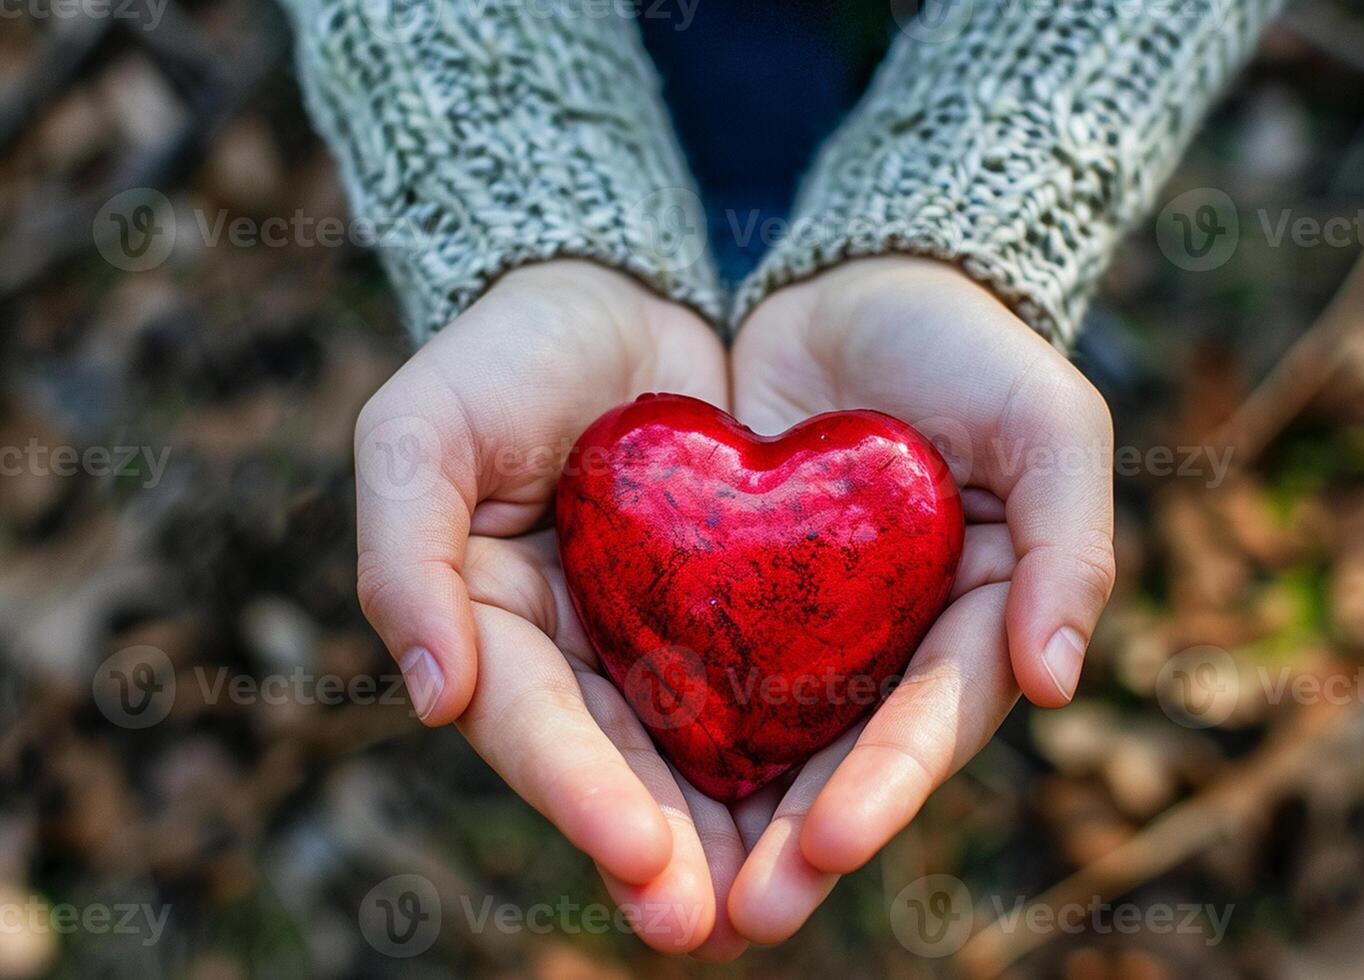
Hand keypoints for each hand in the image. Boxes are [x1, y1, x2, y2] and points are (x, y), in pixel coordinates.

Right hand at [353, 260, 749, 957]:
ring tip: (775, 899)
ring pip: (689, 749)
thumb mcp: (421, 430)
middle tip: (710, 924)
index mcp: (488, 624)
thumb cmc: (501, 354)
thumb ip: (404, 552)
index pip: (530, 724)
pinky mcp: (724, 608)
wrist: (612, 290)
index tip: (639, 854)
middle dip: (659, 848)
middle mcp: (570, 650)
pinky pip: (754, 684)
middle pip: (613, 765)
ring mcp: (648, 636)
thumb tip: (433, 695)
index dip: (577, 793)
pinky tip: (826, 800)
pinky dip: (782, 745)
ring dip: (725, 830)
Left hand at [726, 256, 1115, 940]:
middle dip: (798, 841)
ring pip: (767, 737)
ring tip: (671, 890)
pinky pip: (703, 666)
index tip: (832, 844)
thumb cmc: (972, 348)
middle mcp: (890, 642)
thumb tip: (1055, 681)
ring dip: (725, 817)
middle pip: (843, 758)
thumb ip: (1069, 542)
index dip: (886, 785)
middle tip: (740, 919)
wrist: (859, 281)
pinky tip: (623, 782)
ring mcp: (811, 623)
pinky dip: (672, 726)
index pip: (931, 720)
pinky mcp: (733, 590)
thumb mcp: (1048, 422)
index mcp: (975, 620)